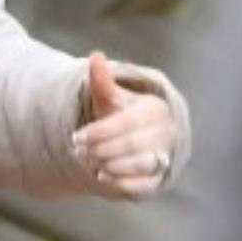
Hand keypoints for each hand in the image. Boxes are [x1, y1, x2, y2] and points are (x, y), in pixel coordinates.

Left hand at [73, 51, 178, 199]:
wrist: (136, 140)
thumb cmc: (120, 115)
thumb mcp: (110, 98)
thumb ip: (102, 80)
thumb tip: (96, 56)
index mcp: (155, 109)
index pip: (126, 123)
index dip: (99, 132)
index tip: (76, 138)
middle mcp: (165, 133)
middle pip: (131, 144)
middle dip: (101, 150)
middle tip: (79, 152)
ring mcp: (164, 156)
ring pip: (139, 164)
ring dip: (110, 164)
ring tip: (91, 162)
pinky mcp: (158, 179)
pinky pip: (143, 184)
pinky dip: (121, 182)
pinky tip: (103, 176)